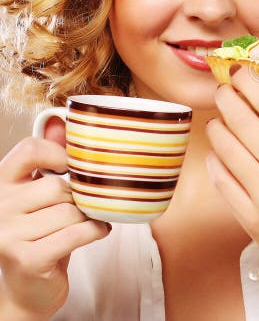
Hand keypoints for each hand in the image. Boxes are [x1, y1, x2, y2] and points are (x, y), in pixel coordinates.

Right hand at [0, 119, 109, 318]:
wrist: (30, 289)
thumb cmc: (43, 235)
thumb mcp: (44, 196)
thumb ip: (50, 160)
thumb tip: (60, 120)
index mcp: (2, 185)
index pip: (28, 149)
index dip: (59, 152)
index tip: (75, 167)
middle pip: (58, 185)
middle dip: (82, 197)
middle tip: (87, 205)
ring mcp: (9, 234)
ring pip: (71, 210)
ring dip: (90, 216)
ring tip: (89, 221)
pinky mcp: (27, 257)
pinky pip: (76, 233)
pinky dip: (96, 231)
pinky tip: (97, 232)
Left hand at [206, 65, 258, 285]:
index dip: (249, 82)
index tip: (240, 72)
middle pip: (242, 119)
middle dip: (227, 98)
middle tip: (223, 90)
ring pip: (225, 147)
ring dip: (218, 126)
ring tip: (219, 120)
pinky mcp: (248, 216)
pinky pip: (221, 178)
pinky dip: (216, 160)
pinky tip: (220, 152)